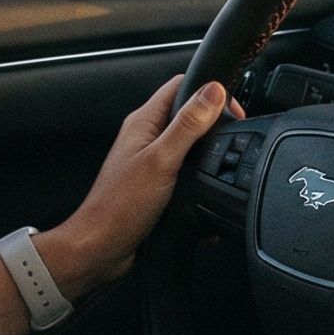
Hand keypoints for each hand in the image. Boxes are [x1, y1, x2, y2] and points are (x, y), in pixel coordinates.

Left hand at [36, 75, 235, 295]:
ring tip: (221, 165)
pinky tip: (207, 191)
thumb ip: (188, 125)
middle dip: (213, 123)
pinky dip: (199, 179)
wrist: (101, 248)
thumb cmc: (119, 207)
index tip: (232, 109)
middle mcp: (146, 138)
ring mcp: (151, 161)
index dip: (209, 91)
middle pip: (188, 114)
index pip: (180, 86)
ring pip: (189, 145)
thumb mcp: (162, 160)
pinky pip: (185, 172)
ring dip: (208, 154)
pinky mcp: (156, 185)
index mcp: (143, 122)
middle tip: (232, 138)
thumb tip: (213, 91)